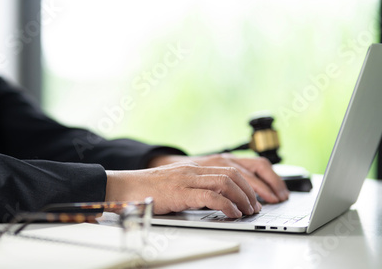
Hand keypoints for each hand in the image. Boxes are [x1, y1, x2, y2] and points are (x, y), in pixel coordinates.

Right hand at [105, 162, 261, 217]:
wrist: (125, 187)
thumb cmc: (148, 189)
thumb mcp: (176, 184)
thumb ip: (194, 188)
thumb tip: (215, 201)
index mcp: (194, 167)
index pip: (229, 168)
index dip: (247, 183)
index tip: (254, 197)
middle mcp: (193, 170)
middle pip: (232, 174)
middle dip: (250, 190)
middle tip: (255, 206)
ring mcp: (187, 179)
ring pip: (226, 182)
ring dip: (242, 198)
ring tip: (247, 210)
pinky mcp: (180, 192)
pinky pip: (211, 197)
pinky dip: (227, 205)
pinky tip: (232, 214)